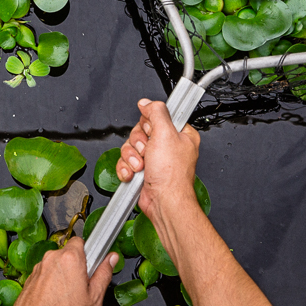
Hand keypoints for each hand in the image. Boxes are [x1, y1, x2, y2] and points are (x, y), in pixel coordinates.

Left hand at [6, 237, 115, 305]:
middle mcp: (51, 259)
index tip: (92, 267)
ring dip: (62, 277)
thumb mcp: (93, 299)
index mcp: (69, 259)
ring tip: (67, 300)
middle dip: (76, 268)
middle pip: (68, 255)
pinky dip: (50, 286)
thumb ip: (104, 274)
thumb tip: (111, 259)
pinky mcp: (29, 280)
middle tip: (82, 289)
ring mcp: (38, 269)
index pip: (81, 241)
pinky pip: (45, 277)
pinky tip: (54, 303)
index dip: (89, 254)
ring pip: (56, 267)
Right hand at [116, 98, 200, 221]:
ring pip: (131, 147)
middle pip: (140, 131)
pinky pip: (126, 162)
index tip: (152, 132)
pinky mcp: (143, 171)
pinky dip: (126, 168)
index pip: (157, 117)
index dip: (149, 124)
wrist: (164, 202)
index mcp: (179, 134)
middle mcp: (168, 146)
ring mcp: (155, 159)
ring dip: (131, 157)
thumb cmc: (172, 175)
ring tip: (141, 166)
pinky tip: (134, 174)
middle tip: (147, 151)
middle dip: (138, 143)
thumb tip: (147, 102)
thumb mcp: (165, 134)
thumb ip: (156, 113)